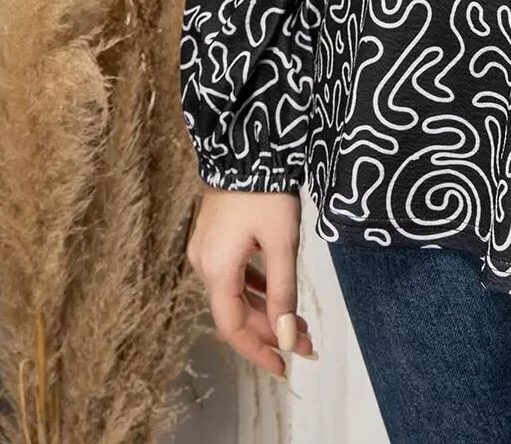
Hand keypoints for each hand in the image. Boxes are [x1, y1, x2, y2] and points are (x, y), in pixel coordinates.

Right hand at [185, 187, 315, 377]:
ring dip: (266, 311)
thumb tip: (289, 338)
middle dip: (271, 331)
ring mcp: (206, 250)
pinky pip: (233, 275)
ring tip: (300, 323)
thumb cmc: (268, 192)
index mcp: (216, 269)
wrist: (249, 144)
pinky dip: (256, 289)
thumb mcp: (283, 243)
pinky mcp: (214, 238)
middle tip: (306, 344)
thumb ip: (284, 292)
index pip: (233, 327)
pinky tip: (277, 294)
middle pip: (235, 312)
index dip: (258, 351)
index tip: (285, 367)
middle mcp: (204, 264)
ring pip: (236, 295)